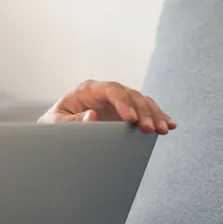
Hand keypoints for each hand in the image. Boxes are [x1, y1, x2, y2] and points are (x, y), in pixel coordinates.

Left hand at [38, 79, 176, 133]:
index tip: (130, 118)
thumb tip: (91, 116)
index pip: (111, 90)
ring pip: (141, 102)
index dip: (123, 102)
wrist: (56, 133)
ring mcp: (117, 103)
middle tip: (148, 128)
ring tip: (163, 129)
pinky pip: (145, 112)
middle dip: (142, 111)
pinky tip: (168, 125)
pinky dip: (157, 117)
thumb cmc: (53, 126)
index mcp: (87, 90)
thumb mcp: (56, 124)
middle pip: (130, 95)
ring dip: (154, 115)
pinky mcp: (125, 113)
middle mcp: (105, 93)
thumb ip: (72, 121)